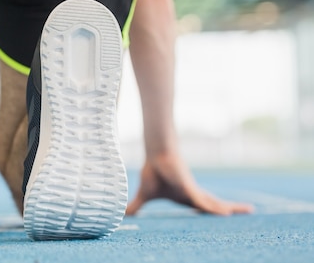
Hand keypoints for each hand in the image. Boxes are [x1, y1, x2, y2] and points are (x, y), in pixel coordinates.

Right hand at [126, 153, 253, 215]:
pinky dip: (212, 209)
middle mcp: (193, 194)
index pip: (204, 207)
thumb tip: (124, 214)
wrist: (154, 155)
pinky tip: (224, 214)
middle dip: (231, 208)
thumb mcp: (145, 195)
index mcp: (186, 197)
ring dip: (229, 209)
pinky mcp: (188, 186)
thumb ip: (137, 206)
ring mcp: (192, 190)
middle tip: (249, 210)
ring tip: (248, 210)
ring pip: (214, 203)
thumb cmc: (152, 172)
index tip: (226, 216)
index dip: (214, 212)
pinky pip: (202, 201)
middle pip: (215, 204)